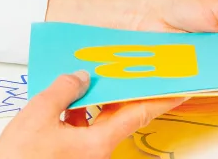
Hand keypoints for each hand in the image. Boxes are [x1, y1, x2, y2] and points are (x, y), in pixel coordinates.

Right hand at [0, 71, 184, 158]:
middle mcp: (96, 152)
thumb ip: (63, 90)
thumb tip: (80, 76)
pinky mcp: (70, 158)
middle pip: (119, 115)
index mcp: (97, 143)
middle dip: (123, 90)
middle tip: (130, 68)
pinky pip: (82, 131)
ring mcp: (84, 157)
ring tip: (89, 77)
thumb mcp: (38, 116)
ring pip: (98, 123)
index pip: (138, 114)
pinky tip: (64, 102)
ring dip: (94, 100)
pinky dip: (78, 114)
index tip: (179, 88)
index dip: (161, 99)